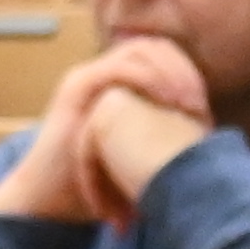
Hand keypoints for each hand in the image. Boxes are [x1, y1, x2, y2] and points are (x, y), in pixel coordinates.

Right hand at [0, 37, 215, 228]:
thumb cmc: (93, 186)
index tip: (203, 107)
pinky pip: (118, 69)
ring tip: (189, 103)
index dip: (186, 73)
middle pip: (152, 47)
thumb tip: (203, 137)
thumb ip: (160, 137)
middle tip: (200, 104)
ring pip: (138, 50)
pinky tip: (168, 102)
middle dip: (183, 70)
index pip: (158, 55)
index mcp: (114, 84)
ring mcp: (86, 79)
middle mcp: (99, 74)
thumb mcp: (135, 155)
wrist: (46, 201)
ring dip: (170, 72)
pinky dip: (148, 80)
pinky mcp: (76, 90)